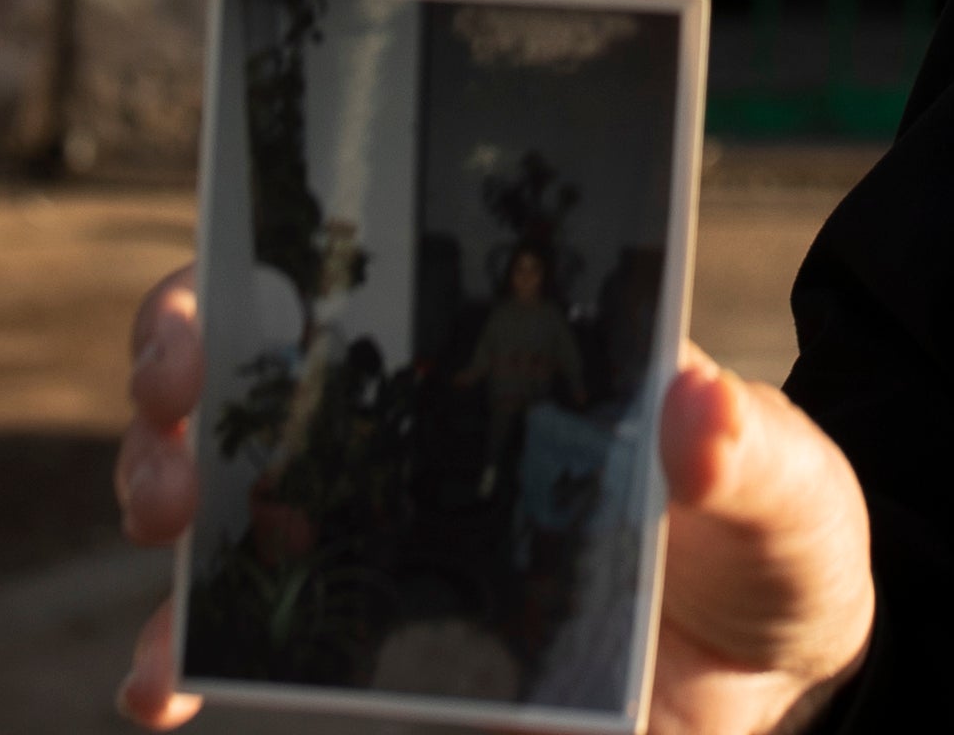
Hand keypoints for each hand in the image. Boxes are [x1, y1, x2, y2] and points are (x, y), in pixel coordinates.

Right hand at [116, 264, 878, 732]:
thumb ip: (759, 455)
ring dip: (168, 498)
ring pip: (229, 492)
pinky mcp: (378, 647)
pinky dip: (183, 662)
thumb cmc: (772, 547)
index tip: (222, 294)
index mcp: (504, 352)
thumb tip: (703, 404)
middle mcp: (415, 427)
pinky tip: (159, 691)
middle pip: (255, 363)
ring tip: (168, 529)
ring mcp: (384, 537)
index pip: (364, 266)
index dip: (270, 261)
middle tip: (171, 404)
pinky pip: (256, 648)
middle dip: (178, 364)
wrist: (765, 681)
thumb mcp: (795, 497)